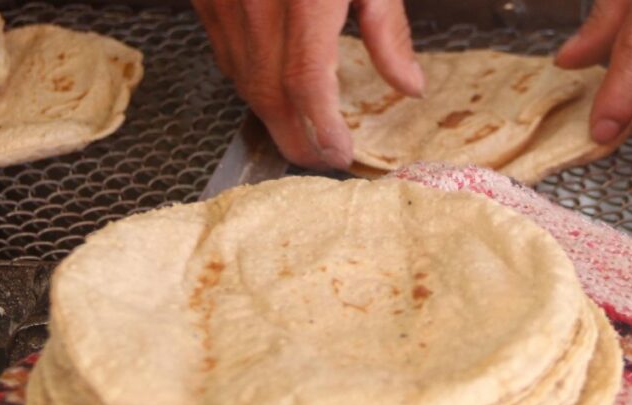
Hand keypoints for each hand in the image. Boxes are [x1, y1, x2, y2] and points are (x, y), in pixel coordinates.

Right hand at [192, 0, 425, 169]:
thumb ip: (387, 27)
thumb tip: (408, 84)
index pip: (307, 83)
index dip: (322, 128)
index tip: (341, 153)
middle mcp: (257, 2)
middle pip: (269, 95)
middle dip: (295, 138)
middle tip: (321, 161)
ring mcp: (224, 1)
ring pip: (241, 81)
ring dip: (271, 118)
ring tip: (300, 138)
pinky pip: (224, 55)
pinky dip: (248, 85)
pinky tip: (269, 96)